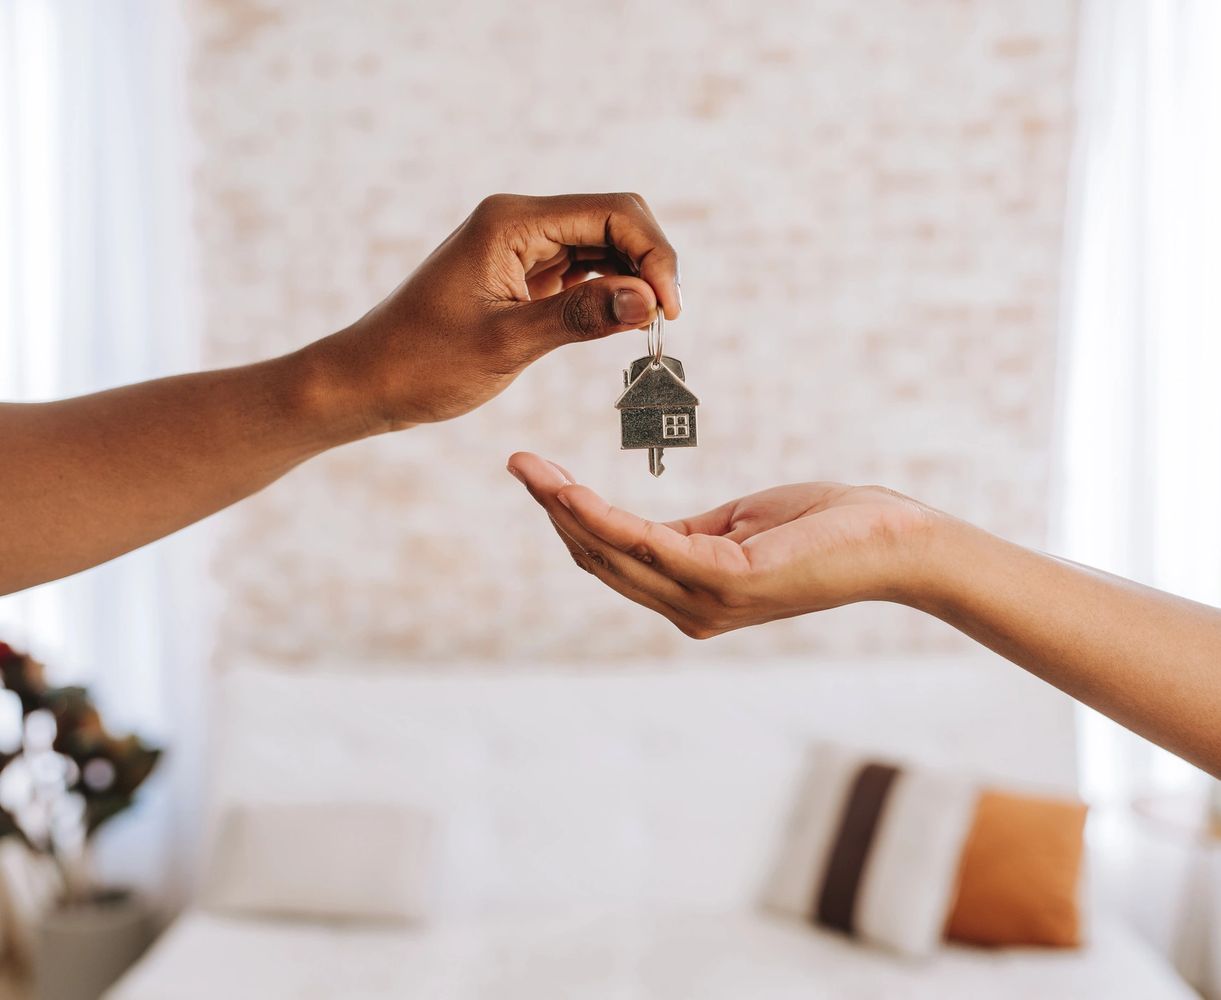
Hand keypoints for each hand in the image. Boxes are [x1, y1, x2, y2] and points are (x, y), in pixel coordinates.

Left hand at [309, 193, 680, 429]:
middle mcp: (518, 222)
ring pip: (601, 244)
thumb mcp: (507, 343)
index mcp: (511, 222)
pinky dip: (607, 291)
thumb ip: (580, 317)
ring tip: (646, 325)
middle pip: (613, 220)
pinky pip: (580, 269)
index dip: (654, 255)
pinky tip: (618, 321)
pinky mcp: (519, 274)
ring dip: (631, 278)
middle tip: (663, 320)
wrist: (368, 382)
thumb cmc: (422, 363)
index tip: (669, 310)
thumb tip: (647, 300)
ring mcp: (519, 246)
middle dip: (649, 263)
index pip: (612, 212)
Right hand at [507, 452, 938, 637]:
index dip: (569, 521)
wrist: (894, 541)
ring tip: (528, 467)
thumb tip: (644, 528)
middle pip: (600, 558)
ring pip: (611, 552)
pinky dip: (599, 515)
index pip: (612, 560)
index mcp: (692, 594)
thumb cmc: (826, 528)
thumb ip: (690, 533)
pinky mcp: (723, 579)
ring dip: (563, 508)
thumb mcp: (741, 526)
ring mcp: (705, 600)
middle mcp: (690, 609)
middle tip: (518, 463)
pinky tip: (569, 489)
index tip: (535, 476)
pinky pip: (644, 543)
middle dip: (553, 510)